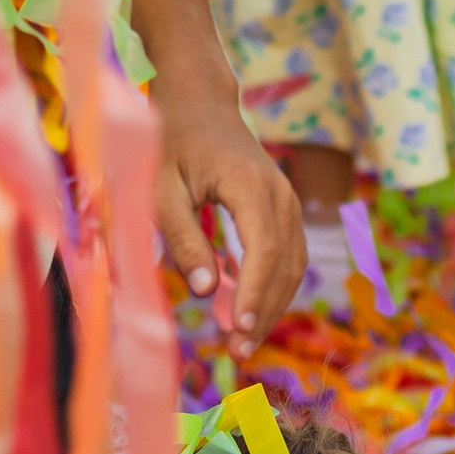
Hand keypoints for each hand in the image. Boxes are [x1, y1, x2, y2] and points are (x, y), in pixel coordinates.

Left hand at [153, 91, 303, 354]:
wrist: (199, 103)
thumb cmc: (171, 143)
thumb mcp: (161, 188)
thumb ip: (182, 237)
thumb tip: (203, 291)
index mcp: (249, 184)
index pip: (264, 248)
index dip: (254, 293)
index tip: (237, 328)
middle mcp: (279, 192)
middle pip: (284, 264)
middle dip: (263, 311)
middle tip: (237, 350)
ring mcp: (287, 199)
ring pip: (293, 264)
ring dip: (272, 305)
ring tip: (243, 340)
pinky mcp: (283, 208)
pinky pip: (289, 255)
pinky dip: (273, 287)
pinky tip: (249, 311)